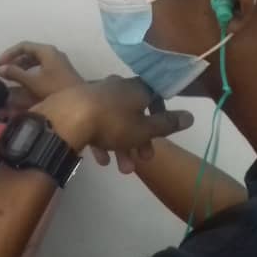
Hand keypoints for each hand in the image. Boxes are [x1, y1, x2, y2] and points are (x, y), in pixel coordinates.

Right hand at [0, 42, 84, 101]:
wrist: (80, 101)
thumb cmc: (55, 89)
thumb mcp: (33, 81)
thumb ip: (16, 74)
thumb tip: (0, 69)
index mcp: (46, 51)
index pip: (23, 46)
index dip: (9, 53)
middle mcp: (53, 53)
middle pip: (29, 52)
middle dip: (15, 60)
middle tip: (3, 70)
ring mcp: (58, 62)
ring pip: (35, 60)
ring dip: (22, 66)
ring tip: (11, 76)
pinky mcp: (60, 72)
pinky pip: (41, 67)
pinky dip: (30, 71)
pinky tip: (25, 81)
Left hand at [31, 76, 192, 155]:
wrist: (66, 118)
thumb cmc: (112, 123)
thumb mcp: (144, 129)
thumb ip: (167, 124)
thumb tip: (190, 116)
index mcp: (136, 88)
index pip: (154, 98)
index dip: (159, 117)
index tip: (159, 135)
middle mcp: (116, 87)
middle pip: (133, 114)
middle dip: (138, 141)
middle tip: (140, 162)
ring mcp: (95, 95)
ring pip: (114, 122)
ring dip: (120, 146)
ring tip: (120, 169)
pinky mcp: (76, 105)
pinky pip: (95, 123)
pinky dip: (101, 141)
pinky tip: (100, 160)